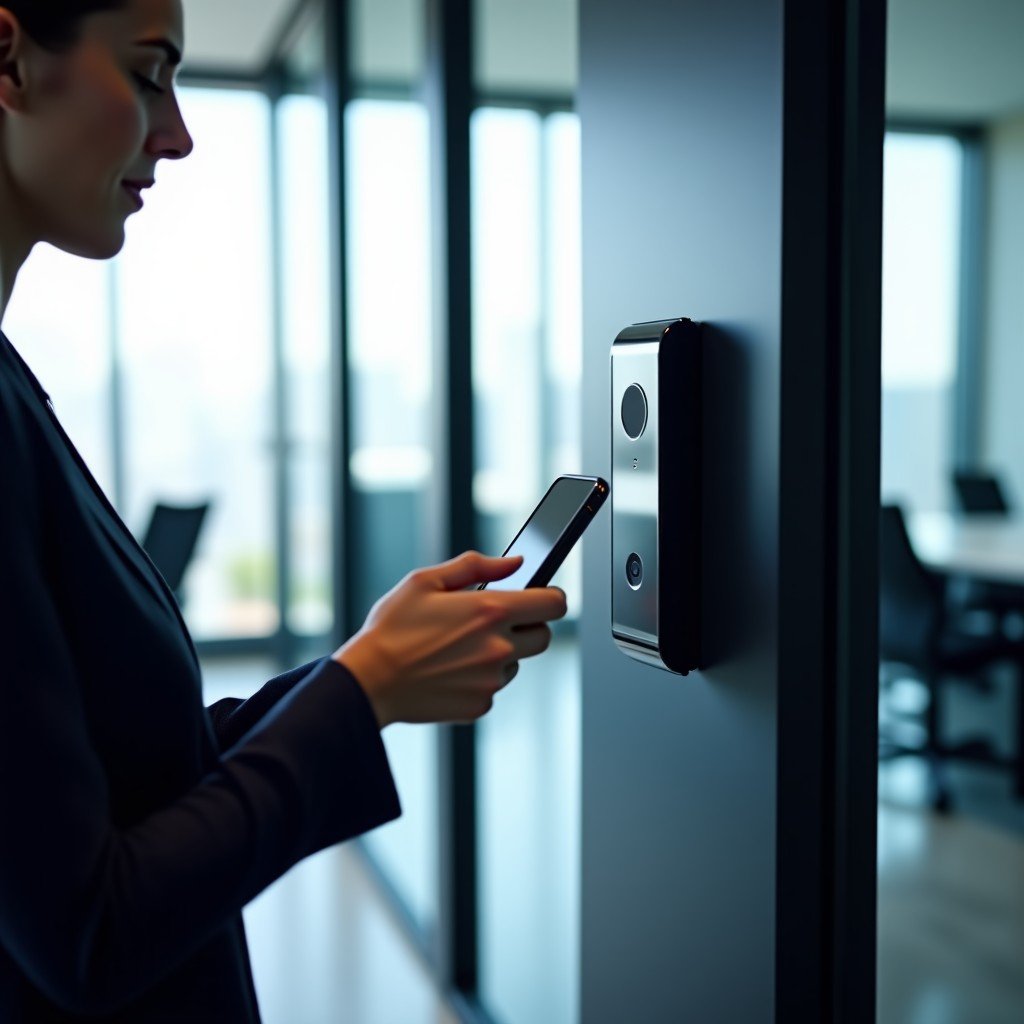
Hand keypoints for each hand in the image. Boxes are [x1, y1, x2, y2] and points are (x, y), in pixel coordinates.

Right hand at [333, 552, 566, 727]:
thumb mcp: (425, 581)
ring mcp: (492, 680)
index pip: (554, 604)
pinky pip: (494, 686)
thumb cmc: (392, 628)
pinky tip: (449, 669)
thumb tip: (515, 561)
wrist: (368, 681)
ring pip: (517, 662)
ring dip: (501, 653)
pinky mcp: (481, 705)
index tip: (541, 597)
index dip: (551, 597)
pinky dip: (480, 678)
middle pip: (543, 636)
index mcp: (489, 611)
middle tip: (494, 621)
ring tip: (459, 647)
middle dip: (528, 625)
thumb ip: (476, 565)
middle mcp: (499, 647)